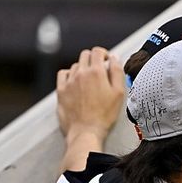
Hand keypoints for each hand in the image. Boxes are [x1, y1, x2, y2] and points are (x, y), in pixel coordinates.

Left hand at [56, 46, 125, 169]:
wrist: (86, 131)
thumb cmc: (104, 116)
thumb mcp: (119, 94)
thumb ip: (117, 72)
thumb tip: (115, 59)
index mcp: (96, 72)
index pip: (97, 51)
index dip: (104, 53)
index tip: (107, 60)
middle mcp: (81, 73)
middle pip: (85, 55)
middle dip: (93, 59)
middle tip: (100, 69)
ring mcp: (69, 81)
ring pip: (75, 65)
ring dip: (83, 68)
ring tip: (89, 80)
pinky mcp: (61, 90)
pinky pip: (63, 74)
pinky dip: (70, 74)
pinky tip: (75, 82)